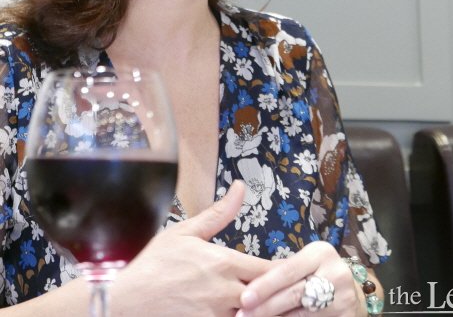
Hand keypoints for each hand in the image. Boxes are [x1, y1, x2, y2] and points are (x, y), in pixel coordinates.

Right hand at [111, 181, 271, 315]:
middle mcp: (226, 292)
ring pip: (253, 316)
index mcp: (224, 263)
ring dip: (259, 310)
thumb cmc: (154, 264)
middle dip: (275, 294)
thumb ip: (219, 213)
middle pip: (267, 296)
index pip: (270, 269)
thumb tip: (240, 187)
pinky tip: (241, 314)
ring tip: (265, 304)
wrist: (125, 301)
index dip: (281, 271)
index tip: (289, 270)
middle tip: (282, 290)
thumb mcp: (185, 232)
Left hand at [235, 240, 363, 316]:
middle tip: (243, 316)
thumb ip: (282, 270)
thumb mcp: (304, 263)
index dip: (265, 286)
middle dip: (266, 307)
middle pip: (294, 295)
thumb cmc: (318, 273)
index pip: (288, 271)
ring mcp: (344, 299)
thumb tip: (247, 282)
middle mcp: (336, 273)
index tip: (244, 298)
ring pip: (302, 315)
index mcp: (321, 253)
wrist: (353, 292)